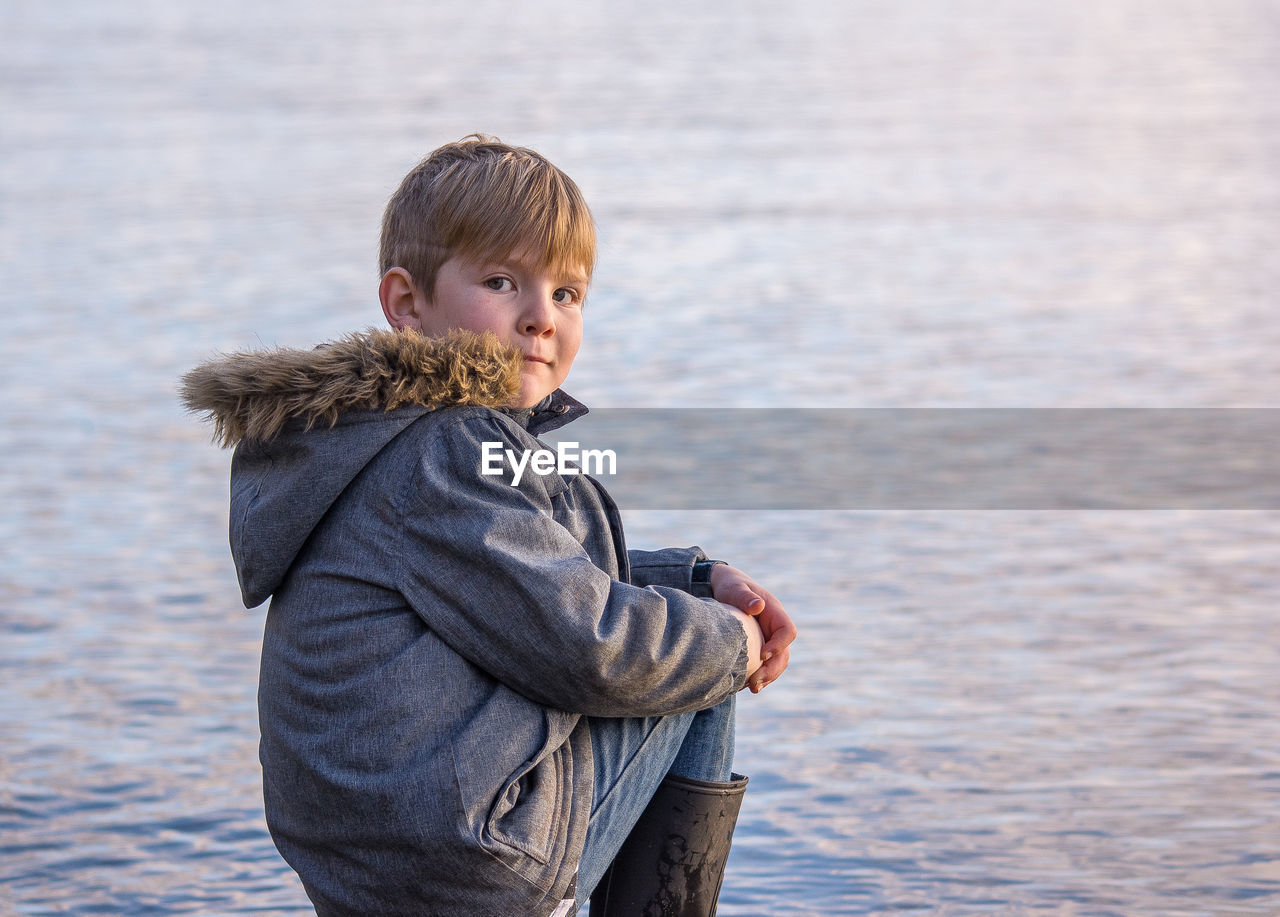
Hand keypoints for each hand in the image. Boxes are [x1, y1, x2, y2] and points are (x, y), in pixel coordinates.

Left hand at [709, 564, 795, 692]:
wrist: (721, 587)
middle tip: (755, 683)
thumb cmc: (729, 585)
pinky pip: (763, 665)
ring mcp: (767, 639)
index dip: (779, 645)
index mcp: (774, 612)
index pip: (787, 631)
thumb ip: (744, 596)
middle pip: (784, 653)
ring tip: (752, 689)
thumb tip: (758, 606)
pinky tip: (742, 686)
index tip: (762, 655)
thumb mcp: (734, 587)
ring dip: (767, 677)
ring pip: (776, 663)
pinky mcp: (757, 648)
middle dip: (772, 670)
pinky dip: (757, 676)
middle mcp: (774, 628)